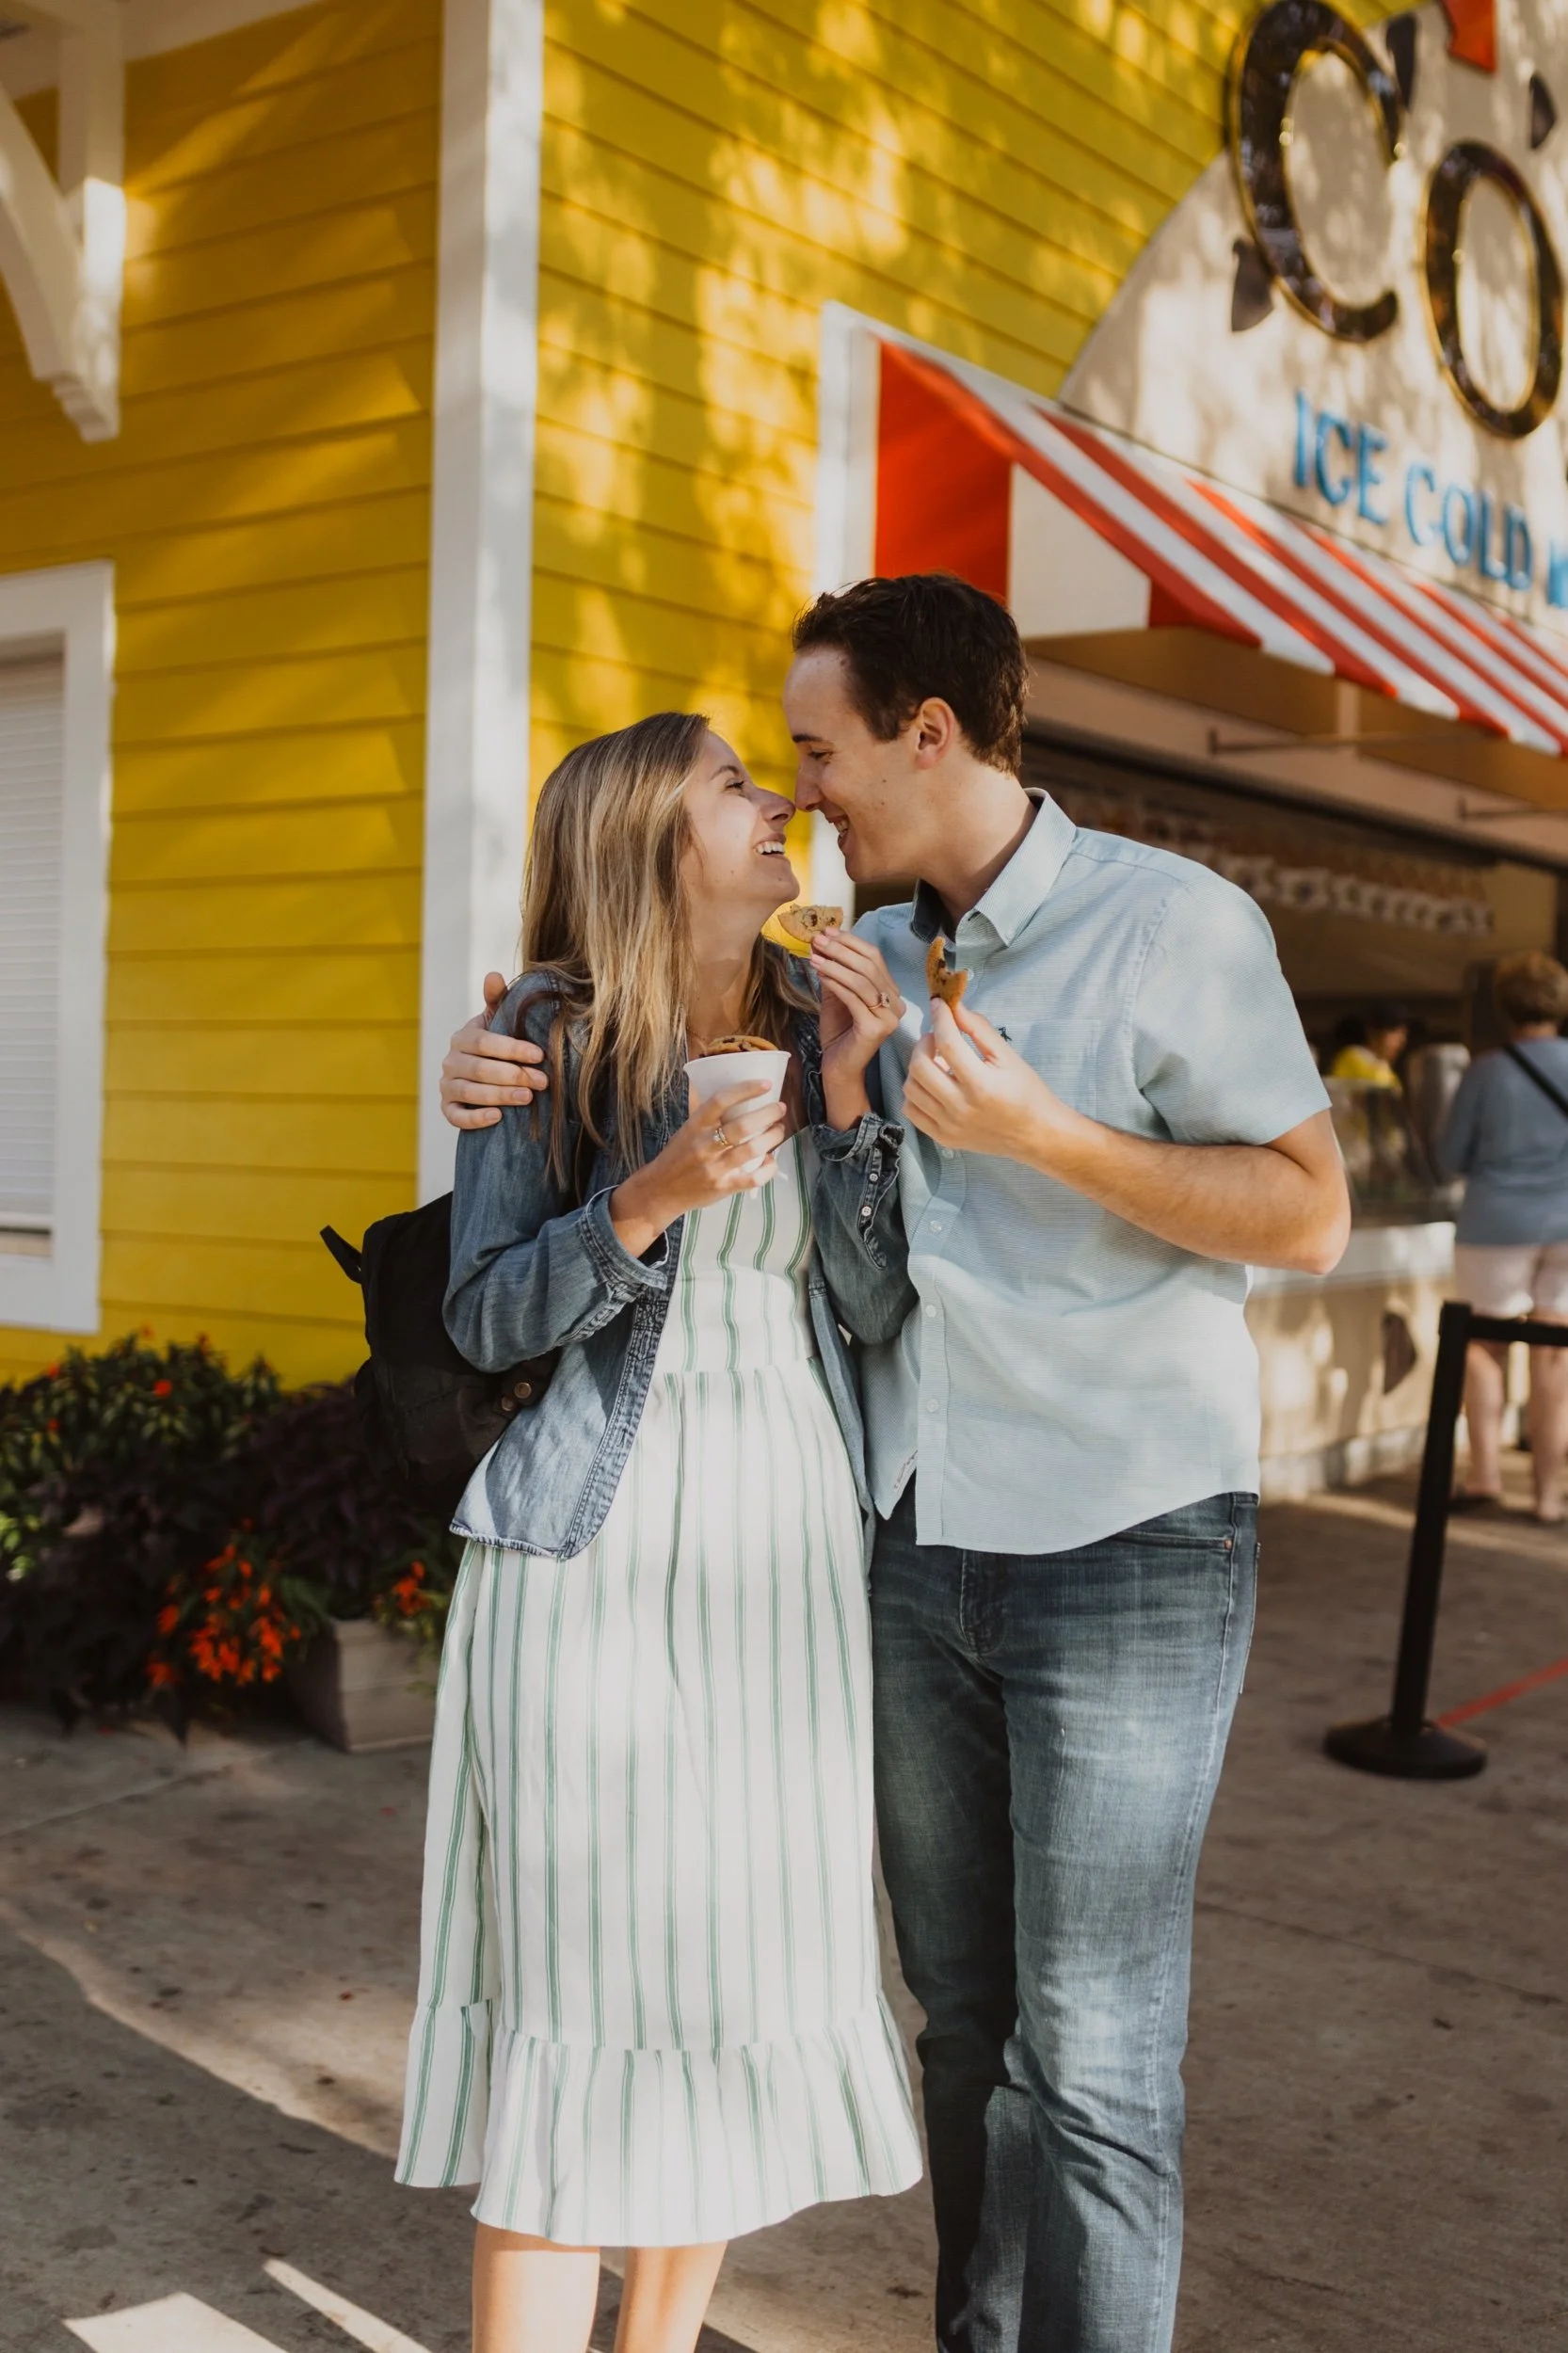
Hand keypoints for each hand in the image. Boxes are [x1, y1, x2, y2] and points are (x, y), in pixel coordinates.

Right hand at [440, 970, 548, 1129]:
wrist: (486, 1075)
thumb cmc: (498, 1044)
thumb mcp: (499, 1020)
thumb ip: (498, 999)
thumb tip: (494, 974)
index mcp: (463, 1037)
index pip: (485, 1042)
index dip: (511, 1049)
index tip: (539, 1055)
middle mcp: (450, 1061)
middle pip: (479, 1069)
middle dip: (513, 1075)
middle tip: (542, 1082)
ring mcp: (447, 1086)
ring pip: (469, 1092)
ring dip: (499, 1095)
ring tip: (527, 1098)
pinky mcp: (447, 1108)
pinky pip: (456, 1116)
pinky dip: (475, 1118)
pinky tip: (497, 1117)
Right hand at [610, 1081, 787, 1255]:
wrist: (661, 1191)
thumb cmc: (677, 1156)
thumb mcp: (687, 1130)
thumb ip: (708, 1117)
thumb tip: (738, 1096)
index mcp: (695, 1126)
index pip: (721, 1100)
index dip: (746, 1089)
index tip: (766, 1084)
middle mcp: (705, 1145)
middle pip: (743, 1126)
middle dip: (768, 1114)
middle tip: (780, 1108)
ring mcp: (715, 1168)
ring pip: (752, 1150)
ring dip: (772, 1137)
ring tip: (779, 1129)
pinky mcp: (723, 1187)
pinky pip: (753, 1179)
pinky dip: (767, 1169)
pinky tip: (771, 1160)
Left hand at [810, 930, 906, 1126]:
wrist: (838, 1068)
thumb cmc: (838, 1033)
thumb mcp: (837, 995)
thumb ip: (835, 972)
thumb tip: (822, 941)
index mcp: (891, 992)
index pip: (875, 957)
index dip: (851, 942)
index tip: (827, 932)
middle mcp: (897, 1004)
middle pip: (870, 965)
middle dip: (841, 949)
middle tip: (817, 940)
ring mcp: (889, 1017)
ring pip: (862, 980)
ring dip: (835, 964)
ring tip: (814, 956)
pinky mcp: (876, 1029)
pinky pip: (854, 998)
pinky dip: (835, 983)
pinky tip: (820, 974)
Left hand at [902, 998, 1071, 1164]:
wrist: (1034, 1134)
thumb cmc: (1026, 1092)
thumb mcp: (1008, 1057)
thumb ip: (979, 1029)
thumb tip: (955, 1006)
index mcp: (981, 1085)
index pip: (948, 1044)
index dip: (940, 1018)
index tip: (938, 1005)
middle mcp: (960, 1107)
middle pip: (920, 1066)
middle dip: (924, 1043)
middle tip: (938, 1038)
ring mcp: (948, 1125)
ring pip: (911, 1088)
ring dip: (917, 1067)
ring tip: (937, 1062)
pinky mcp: (942, 1137)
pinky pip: (911, 1111)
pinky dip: (915, 1092)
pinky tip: (932, 1084)